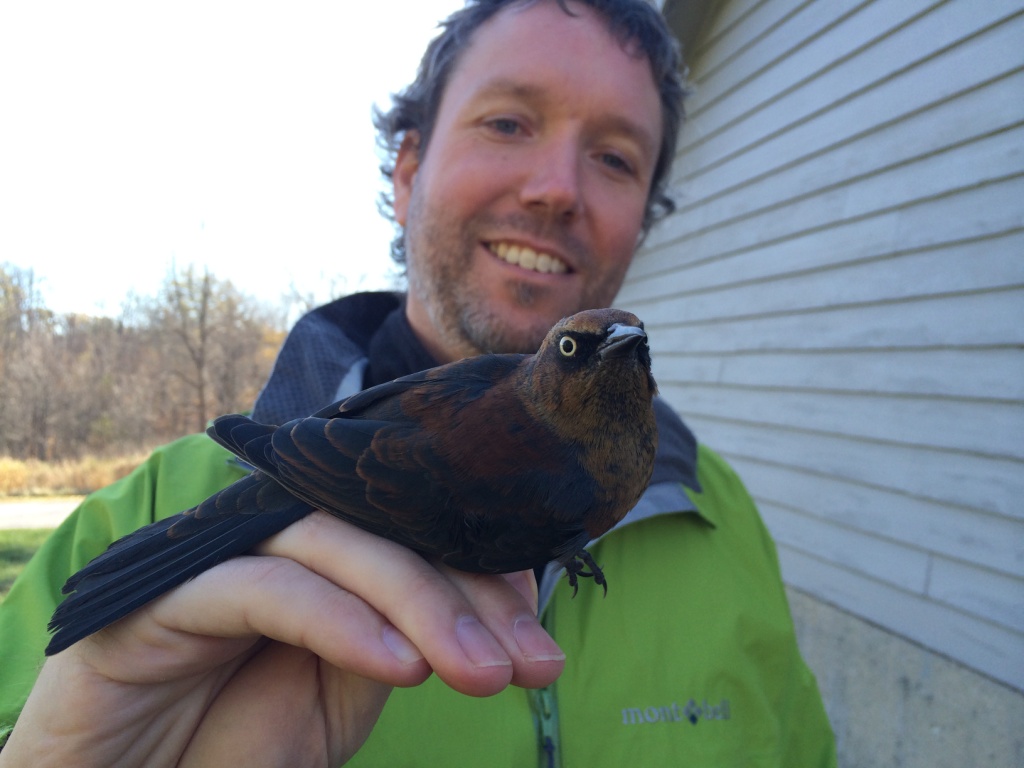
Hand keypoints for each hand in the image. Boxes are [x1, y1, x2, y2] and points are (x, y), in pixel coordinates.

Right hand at [0, 512, 563, 767]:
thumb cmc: (232, 742)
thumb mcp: (343, 695)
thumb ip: (402, 637)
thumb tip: (494, 609)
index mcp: (319, 556)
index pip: (412, 537)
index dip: (485, 578)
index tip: (538, 641)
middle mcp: (270, 538)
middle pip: (384, 529)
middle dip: (467, 593)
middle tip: (530, 662)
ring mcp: (217, 555)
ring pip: (334, 542)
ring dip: (418, 603)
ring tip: (479, 671)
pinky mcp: (163, 592)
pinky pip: (265, 587)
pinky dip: (339, 619)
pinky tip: (399, 666)